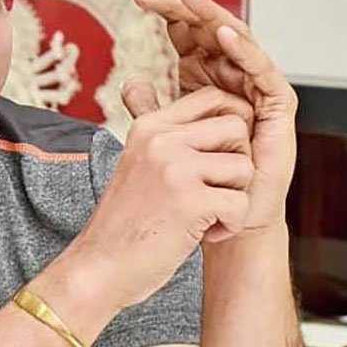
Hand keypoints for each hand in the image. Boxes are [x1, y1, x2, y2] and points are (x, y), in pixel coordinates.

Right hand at [77, 86, 253, 309]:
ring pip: (245, 166)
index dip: (230, 127)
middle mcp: (160, 139)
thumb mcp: (138, 162)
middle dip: (237, 162)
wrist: (101, 265)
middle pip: (236, 127)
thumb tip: (139, 81)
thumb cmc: (126, 220)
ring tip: (205, 214)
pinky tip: (202, 233)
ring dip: (234, 197)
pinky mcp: (190, 200)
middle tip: (213, 189)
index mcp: (148, 127)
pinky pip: (242, 204)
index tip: (219, 156)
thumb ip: (161, 133)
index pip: (212, 98)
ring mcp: (175, 168)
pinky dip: (230, 226)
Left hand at [125, 0, 297, 231]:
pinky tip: (221, 35)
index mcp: (204, 72)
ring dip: (210, 16)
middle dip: (179, 4)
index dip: (162, 7)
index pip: (183, 28)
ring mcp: (254, 85)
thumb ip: (149, 106)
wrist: (226, 217)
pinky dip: (242, 51)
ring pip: (234, 39)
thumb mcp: (166, 135)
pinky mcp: (277, 104)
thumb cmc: (200, 176)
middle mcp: (230, 72)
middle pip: (206, 26)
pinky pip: (261, 71)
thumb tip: (128, 80)